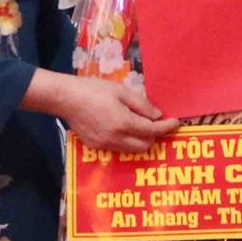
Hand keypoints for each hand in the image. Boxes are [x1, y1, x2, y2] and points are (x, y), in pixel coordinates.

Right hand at [62, 80, 180, 152]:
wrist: (66, 99)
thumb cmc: (94, 90)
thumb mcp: (121, 91)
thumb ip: (142, 104)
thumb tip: (157, 115)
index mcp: (124, 124)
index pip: (152, 130)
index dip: (166, 127)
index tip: (176, 122)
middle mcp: (117, 139)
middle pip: (145, 146)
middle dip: (154, 136)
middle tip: (157, 123)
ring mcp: (105, 145)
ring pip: (131, 150)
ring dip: (141, 140)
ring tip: (141, 126)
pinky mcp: (96, 146)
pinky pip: (118, 148)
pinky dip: (126, 141)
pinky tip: (123, 128)